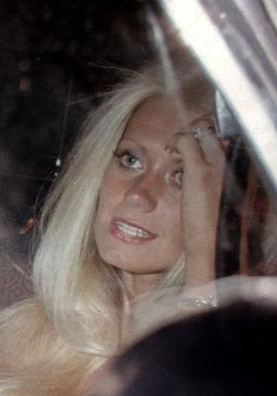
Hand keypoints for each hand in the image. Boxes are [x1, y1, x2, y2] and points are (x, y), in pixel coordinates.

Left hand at [175, 126, 225, 285]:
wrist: (213, 250)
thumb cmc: (217, 233)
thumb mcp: (224, 206)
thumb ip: (221, 188)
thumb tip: (214, 186)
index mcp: (242, 172)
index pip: (229, 140)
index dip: (211, 139)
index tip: (197, 149)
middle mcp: (235, 164)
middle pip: (217, 131)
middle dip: (198, 132)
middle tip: (180, 147)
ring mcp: (218, 165)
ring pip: (203, 130)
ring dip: (185, 135)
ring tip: (172, 149)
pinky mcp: (199, 171)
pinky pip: (186, 139)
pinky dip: (175, 140)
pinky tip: (168, 150)